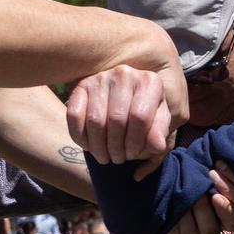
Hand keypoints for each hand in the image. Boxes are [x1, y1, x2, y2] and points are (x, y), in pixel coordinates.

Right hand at [66, 65, 182, 174]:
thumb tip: (156, 146)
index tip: (133, 154)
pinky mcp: (81, 85)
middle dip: (117, 147)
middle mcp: (125, 74)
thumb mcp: (159, 125)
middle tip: (118, 159)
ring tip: (105, 157)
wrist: (127, 98)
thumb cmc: (146, 115)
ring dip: (98, 147)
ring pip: (95, 120)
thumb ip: (160, 136)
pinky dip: (80, 137)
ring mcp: (101, 78)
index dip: (135, 142)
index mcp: (150, 82)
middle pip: (116, 120)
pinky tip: (89, 147)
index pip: (140, 117)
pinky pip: (74, 116)